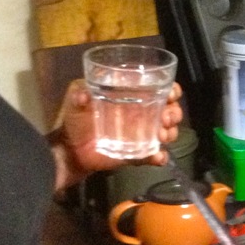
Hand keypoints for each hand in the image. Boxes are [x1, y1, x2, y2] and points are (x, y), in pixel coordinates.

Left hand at [50, 80, 182, 187]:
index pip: (160, 88)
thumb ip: (78, 95)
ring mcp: (141, 135)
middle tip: (165, 119)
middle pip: (170, 111)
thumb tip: (83, 94)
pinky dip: (159, 156)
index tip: (171, 94)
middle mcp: (142, 114)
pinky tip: (156, 157)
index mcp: (132, 97)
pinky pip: (155, 155)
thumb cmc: (75, 121)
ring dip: (170, 133)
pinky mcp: (138, 154)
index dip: (171, 90)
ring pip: (168, 132)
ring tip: (160, 136)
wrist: (70, 151)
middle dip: (174, 113)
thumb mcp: (75, 101)